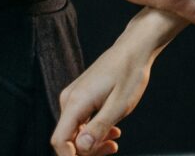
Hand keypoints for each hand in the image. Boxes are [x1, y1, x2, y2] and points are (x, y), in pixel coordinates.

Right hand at [51, 36, 152, 155]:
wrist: (135, 48)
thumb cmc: (130, 73)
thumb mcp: (119, 105)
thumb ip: (98, 128)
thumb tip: (81, 148)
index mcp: (76, 102)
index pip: (60, 141)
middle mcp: (70, 99)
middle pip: (68, 139)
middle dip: (87, 151)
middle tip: (111, 150)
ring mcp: (75, 97)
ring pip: (76, 132)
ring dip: (93, 142)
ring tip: (114, 141)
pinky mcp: (82, 96)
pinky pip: (81, 121)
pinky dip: (95, 130)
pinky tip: (112, 131)